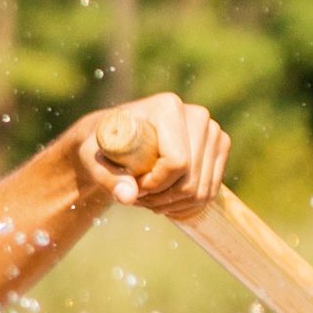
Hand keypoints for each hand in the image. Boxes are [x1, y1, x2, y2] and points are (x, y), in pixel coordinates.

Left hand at [60, 95, 231, 220]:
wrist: (118, 136)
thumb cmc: (103, 145)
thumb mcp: (92, 160)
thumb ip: (107, 178)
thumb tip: (127, 196)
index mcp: (168, 108)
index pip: (177, 162)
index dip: (156, 184)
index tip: (134, 186)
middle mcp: (197, 115)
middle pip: (191, 180)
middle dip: (162, 198)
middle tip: (138, 197)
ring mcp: (213, 131)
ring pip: (202, 190)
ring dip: (173, 204)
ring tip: (148, 199)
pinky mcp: (220, 146)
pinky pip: (210, 190)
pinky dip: (187, 203)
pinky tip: (165, 199)